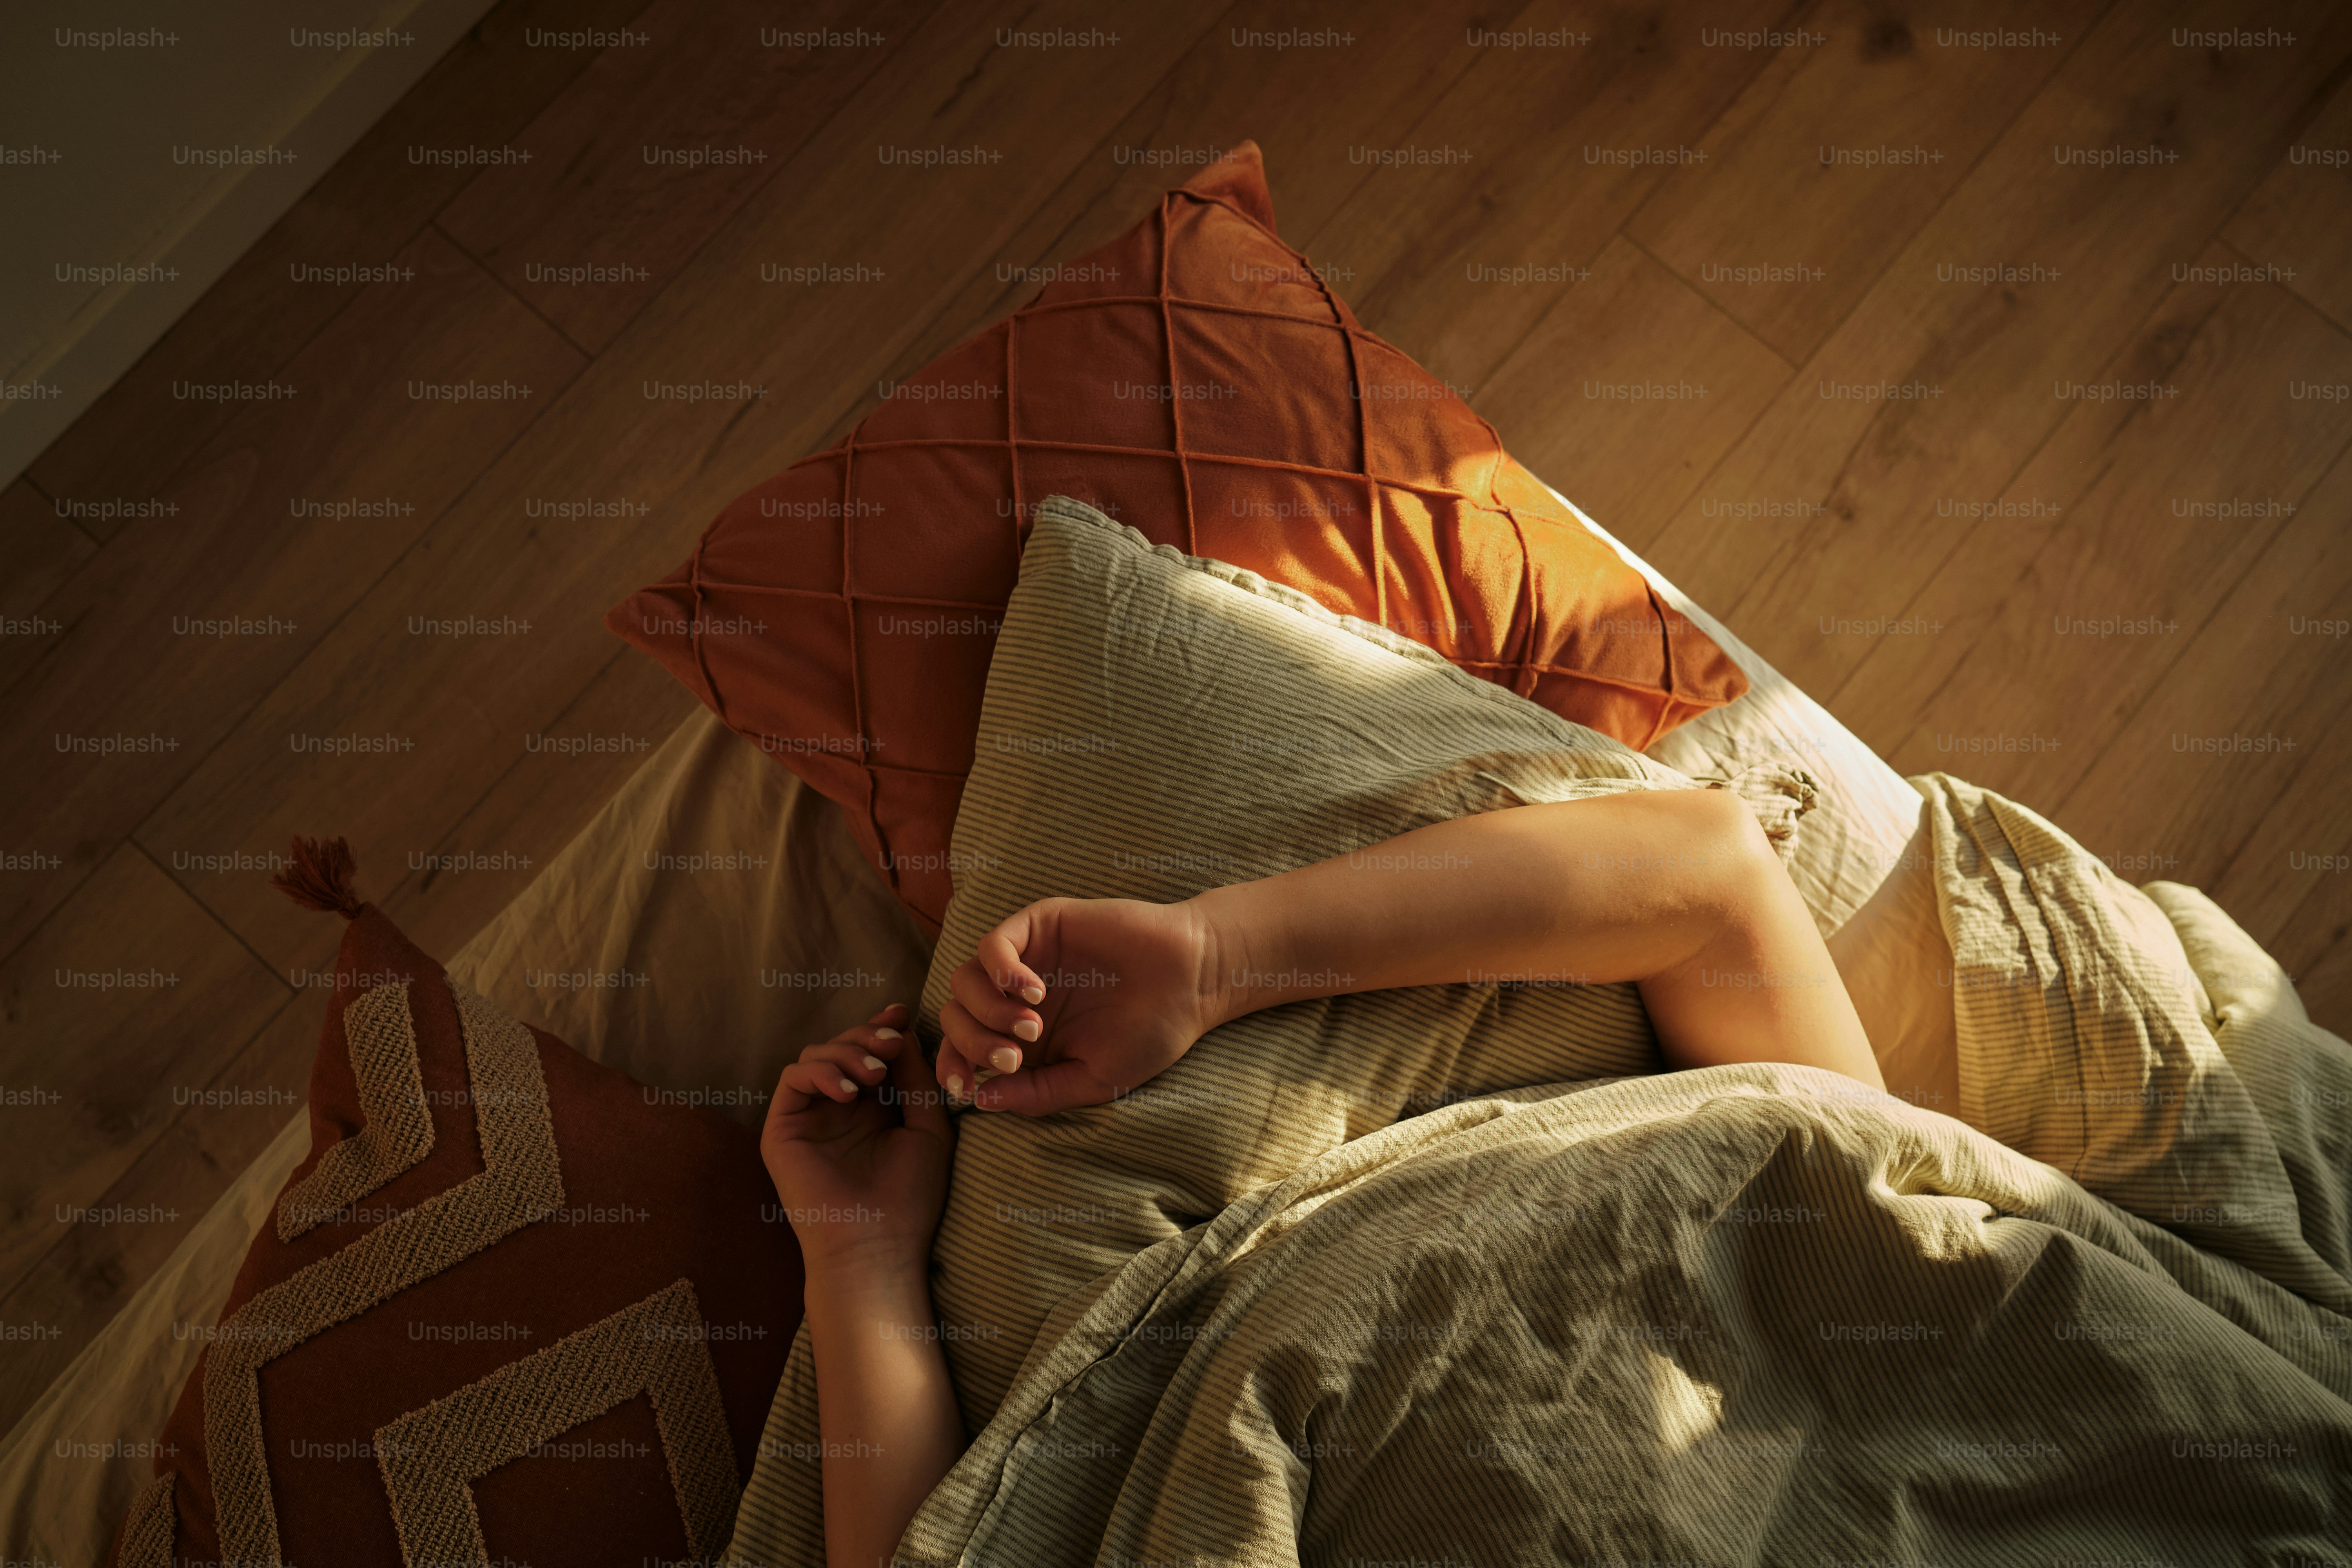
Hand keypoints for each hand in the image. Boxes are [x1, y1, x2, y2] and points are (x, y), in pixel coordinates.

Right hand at [760, 1003, 954, 1272]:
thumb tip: (901, 1033)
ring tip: (873, 1076)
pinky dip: (820, 1072)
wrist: (877, 1247)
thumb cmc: (910, 1198)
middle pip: (842, 1046)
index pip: (869, 1054)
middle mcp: (838, 1111)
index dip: (882, 1028)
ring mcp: (808, 1119)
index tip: (900, 1015)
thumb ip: (915, 1079)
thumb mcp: (927, 1127)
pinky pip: (792, 1078)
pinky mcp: (782, 1130)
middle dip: (866, 1036)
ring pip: (815, 1055)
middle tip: (889, 1043)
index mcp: (872, 1110)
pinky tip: (848, 1093)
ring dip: (846, 1052)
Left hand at [937, 896, 1221, 1116]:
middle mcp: (1013, 998)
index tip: (965, 1088)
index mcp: (1022, 1037)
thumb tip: (979, 1100)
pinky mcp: (1039, 926)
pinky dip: (999, 969)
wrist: (1192, 981)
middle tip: (1015, 1057)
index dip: (952, 1069)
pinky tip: (1031, 992)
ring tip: (1031, 1026)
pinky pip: (992, 943)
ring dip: (986, 1011)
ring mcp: (1025, 959)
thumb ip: (1037, 1094)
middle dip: (973, 1044)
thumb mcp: (1092, 1079)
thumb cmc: (1150, 1032)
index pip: (962, 1051)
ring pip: (964, 980)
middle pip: (955, 1017)